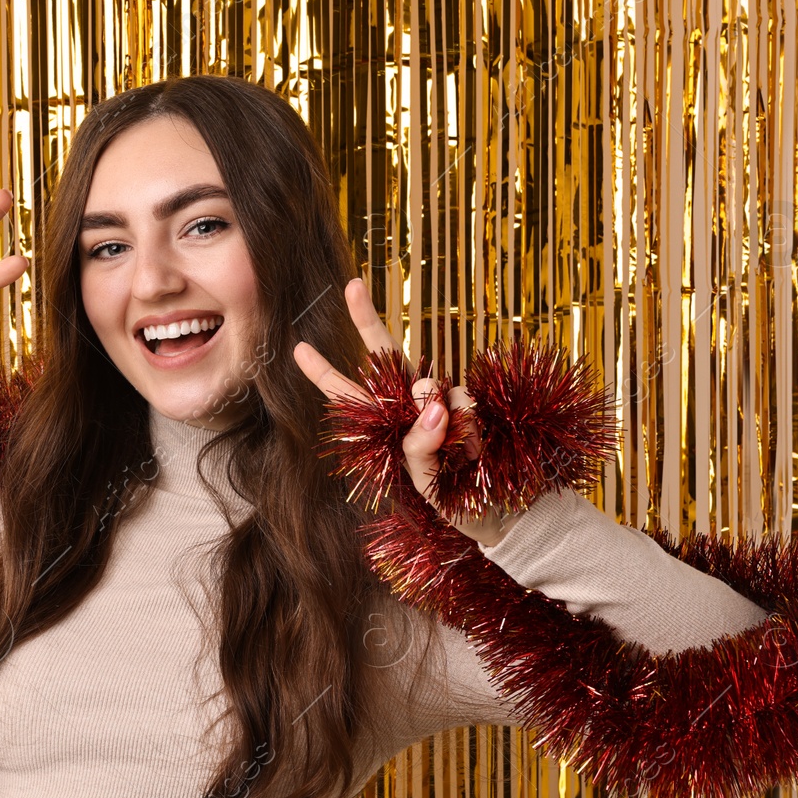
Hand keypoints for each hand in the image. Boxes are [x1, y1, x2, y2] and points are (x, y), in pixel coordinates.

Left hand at [292, 277, 513, 546]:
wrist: (499, 510)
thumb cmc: (452, 499)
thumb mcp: (425, 484)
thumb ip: (420, 449)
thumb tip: (434, 406)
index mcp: (387, 425)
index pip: (350, 396)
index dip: (324, 373)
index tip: (298, 347)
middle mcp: (410, 405)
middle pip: (385, 355)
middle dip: (366, 320)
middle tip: (351, 287)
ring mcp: (442, 400)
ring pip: (431, 383)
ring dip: (439, 414)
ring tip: (458, 455)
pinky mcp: (470, 402)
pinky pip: (464, 402)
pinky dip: (469, 427)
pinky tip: (475, 449)